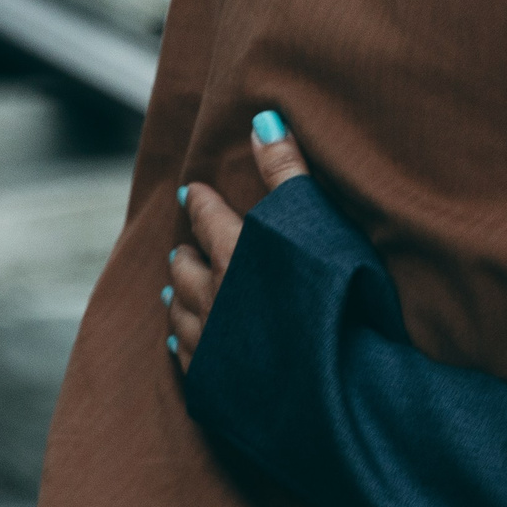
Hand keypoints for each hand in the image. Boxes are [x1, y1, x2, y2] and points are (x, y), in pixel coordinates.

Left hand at [165, 113, 311, 370]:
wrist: (330, 387)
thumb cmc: (333, 298)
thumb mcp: (316, 221)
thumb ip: (288, 170)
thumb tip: (263, 119)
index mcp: (235, 255)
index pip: (210, 219)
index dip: (203, 203)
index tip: (194, 191)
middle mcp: (212, 298)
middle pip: (187, 269)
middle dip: (185, 253)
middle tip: (181, 245)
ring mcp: (211, 345)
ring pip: (181, 313)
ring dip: (177, 296)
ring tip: (172, 288)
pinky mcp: (215, 386)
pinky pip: (189, 358)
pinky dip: (182, 343)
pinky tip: (180, 343)